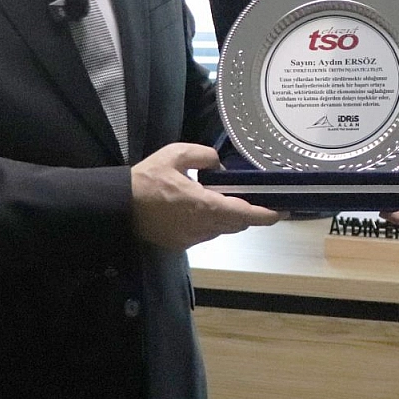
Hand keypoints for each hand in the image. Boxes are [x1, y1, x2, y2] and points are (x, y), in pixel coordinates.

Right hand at [130, 142, 281, 250]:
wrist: (118, 206)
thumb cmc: (147, 179)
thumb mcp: (175, 154)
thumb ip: (203, 156)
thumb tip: (219, 166)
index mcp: (204, 205)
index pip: (243, 213)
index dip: (265, 214)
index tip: (280, 212)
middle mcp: (202, 226)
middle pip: (237, 224)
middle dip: (248, 214)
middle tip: (256, 201)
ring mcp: (191, 238)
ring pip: (221, 230)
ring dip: (229, 219)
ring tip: (227, 201)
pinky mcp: (181, 244)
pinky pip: (205, 234)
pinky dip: (211, 223)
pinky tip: (202, 210)